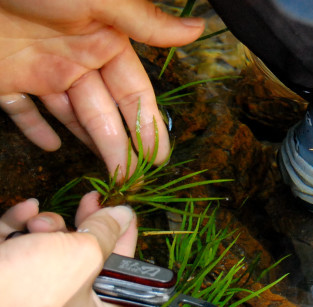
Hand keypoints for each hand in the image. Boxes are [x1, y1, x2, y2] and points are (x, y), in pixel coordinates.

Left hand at [0, 0, 204, 176]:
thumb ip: (145, 22)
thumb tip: (196, 29)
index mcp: (105, 41)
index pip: (135, 93)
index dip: (148, 127)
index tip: (158, 158)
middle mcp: (77, 58)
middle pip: (105, 112)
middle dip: (122, 148)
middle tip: (132, 181)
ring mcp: (41, 69)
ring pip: (71, 116)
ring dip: (89, 144)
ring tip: (106, 175)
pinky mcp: (6, 76)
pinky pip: (23, 110)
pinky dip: (35, 129)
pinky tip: (51, 148)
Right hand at [0, 192, 137, 306]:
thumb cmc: (32, 284)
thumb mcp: (85, 254)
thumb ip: (107, 232)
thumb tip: (124, 214)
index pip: (121, 273)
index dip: (126, 238)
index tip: (125, 210)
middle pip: (85, 257)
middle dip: (80, 227)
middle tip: (89, 200)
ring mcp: (29, 295)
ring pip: (49, 246)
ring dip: (48, 225)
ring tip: (38, 224)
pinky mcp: (2, 277)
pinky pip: (18, 243)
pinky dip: (20, 224)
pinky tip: (24, 210)